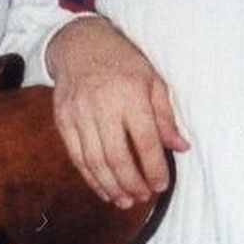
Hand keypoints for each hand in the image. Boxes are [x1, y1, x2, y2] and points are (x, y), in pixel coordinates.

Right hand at [44, 16, 187, 207]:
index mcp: (130, 95)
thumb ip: (165, 116)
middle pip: (117, 157)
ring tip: (125, 200)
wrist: (80, 43)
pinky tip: (104, 189)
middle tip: (143, 196)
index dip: (154, 168)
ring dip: (111, 186)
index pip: (145, 141)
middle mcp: (102, 105)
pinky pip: (76, 156)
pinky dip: (90, 177)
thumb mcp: (152, 80)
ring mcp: (78, 113)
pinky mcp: (63, 120)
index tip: (161, 184)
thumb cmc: (122, 61)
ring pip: (94, 161)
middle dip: (132, 183)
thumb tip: (181, 147)